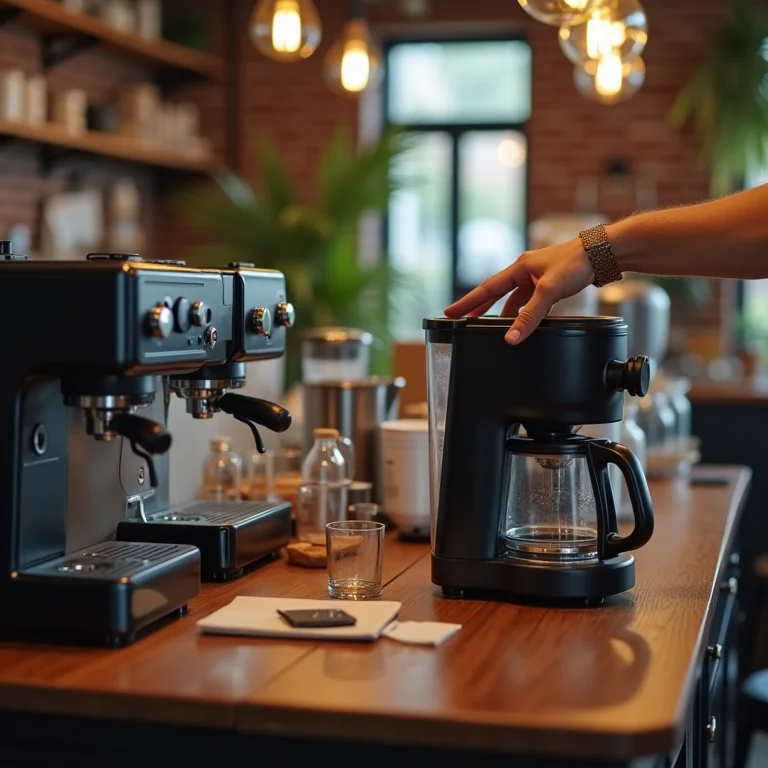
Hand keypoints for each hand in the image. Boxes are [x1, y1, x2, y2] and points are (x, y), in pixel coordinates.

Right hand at [444, 237, 594, 343]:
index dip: (467, 302)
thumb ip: (530, 316)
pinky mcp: (550, 284)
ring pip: (515, 300)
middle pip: (497, 294)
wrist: (604, 253)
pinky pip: (531, 302)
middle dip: (481, 308)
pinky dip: (525, 313)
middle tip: (465, 320)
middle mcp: (525, 271)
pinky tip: (525, 323)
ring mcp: (538, 277)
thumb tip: (512, 338)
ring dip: (506, 314)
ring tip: (496, 329)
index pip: (486, 289)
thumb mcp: (549, 291)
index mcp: (519, 267)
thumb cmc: (577, 262)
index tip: (450, 312)